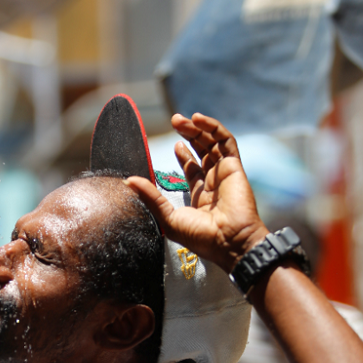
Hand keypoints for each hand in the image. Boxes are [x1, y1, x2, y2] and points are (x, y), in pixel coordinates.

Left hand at [126, 113, 268, 272]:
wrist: (228, 242)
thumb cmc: (200, 237)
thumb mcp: (168, 217)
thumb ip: (151, 197)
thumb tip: (128, 181)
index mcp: (200, 195)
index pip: (193, 168)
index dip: (183, 153)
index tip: (174, 142)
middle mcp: (213, 182)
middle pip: (202, 150)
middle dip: (188, 134)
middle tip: (174, 121)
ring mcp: (224, 173)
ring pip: (212, 143)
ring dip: (198, 128)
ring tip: (180, 119)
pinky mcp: (234, 167)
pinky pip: (226, 142)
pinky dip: (214, 128)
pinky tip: (199, 119)